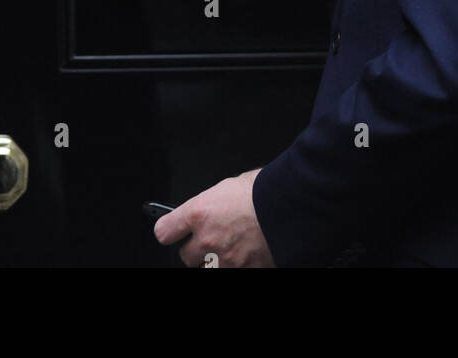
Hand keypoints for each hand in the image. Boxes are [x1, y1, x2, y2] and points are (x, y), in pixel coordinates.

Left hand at [154, 168, 274, 267]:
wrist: (292, 203)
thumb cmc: (265, 188)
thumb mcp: (230, 186)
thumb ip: (213, 202)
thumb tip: (209, 209)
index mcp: (200, 212)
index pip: (164, 231)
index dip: (170, 230)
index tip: (173, 229)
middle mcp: (207, 239)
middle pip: (185, 256)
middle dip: (197, 248)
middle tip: (212, 238)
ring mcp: (225, 259)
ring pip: (207, 269)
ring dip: (216, 261)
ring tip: (232, 246)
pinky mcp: (245, 270)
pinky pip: (233, 271)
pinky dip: (239, 265)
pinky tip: (248, 253)